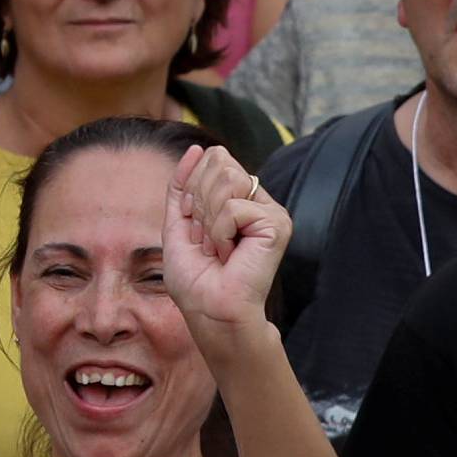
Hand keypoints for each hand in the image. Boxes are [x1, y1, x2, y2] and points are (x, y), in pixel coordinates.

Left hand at [163, 144, 287, 339]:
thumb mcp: (179, 220)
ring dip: (209, 219)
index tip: (194, 224)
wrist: (210, 310)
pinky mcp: (278, 223)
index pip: (210, 157)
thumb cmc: (195, 277)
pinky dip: (220, 232)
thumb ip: (184, 183)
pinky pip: (234, 207)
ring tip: (218, 248)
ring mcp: (269, 210)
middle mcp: (256, 199)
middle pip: (218, 161)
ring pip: (226, 178)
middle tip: (207, 239)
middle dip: (199, 202)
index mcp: (235, 197)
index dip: (191, 189)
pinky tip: (229, 254)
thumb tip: (197, 147)